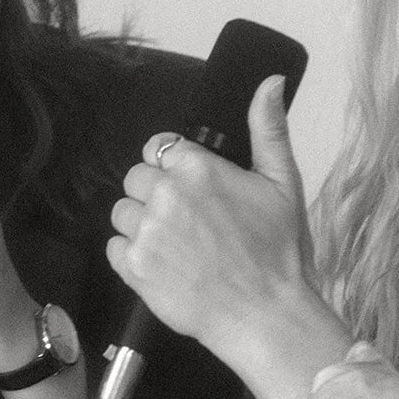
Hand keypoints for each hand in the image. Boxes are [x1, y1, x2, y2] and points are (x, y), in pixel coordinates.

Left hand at [107, 77, 313, 363]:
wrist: (265, 315)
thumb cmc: (278, 253)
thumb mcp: (283, 182)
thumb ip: (268, 128)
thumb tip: (269, 83)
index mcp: (198, 168)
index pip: (159, 147)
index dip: (173, 166)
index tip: (191, 188)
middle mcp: (165, 194)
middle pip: (137, 177)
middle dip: (156, 195)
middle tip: (189, 222)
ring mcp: (146, 231)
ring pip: (122, 211)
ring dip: (142, 224)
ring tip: (177, 245)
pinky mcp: (133, 266)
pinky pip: (115, 247)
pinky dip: (133, 255)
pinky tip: (165, 264)